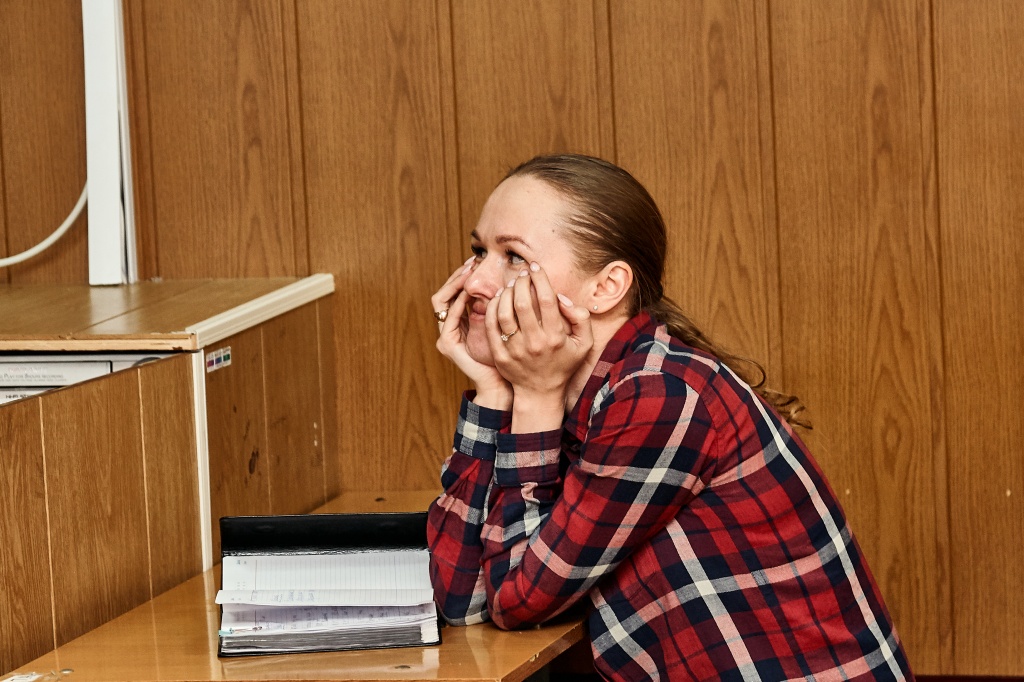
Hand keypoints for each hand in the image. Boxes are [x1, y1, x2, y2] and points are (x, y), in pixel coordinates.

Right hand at [432, 258, 511, 408]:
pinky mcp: (448, 344)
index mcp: (460, 321)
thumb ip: (497, 306)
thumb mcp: (501, 324)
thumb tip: (507, 280)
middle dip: (457, 276)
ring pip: (441, 301)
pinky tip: (470, 294)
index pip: (454, 291)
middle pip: (444, 292)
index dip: (463, 275)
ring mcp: (445, 336)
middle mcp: (449, 327)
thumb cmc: (507, 356)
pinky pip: (449, 317)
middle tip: (472, 262)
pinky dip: (458, 303)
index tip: (477, 261)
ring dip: (454, 285)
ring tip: (470, 273)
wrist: (500, 384)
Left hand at [485, 263, 592, 429]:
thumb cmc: (563, 364)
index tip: (535, 267)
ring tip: (510, 286)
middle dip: (520, 282)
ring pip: (504, 312)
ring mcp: (515, 350)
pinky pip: (491, 325)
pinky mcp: (500, 355)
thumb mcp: (584, 343)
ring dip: (505, 293)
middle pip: (522, 302)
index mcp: (555, 337)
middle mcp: (534, 343)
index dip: (539, 278)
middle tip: (521, 275)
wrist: (540, 392)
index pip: (546, 299)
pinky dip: (491, 308)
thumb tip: (561, 298)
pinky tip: (497, 299)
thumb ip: (581, 317)